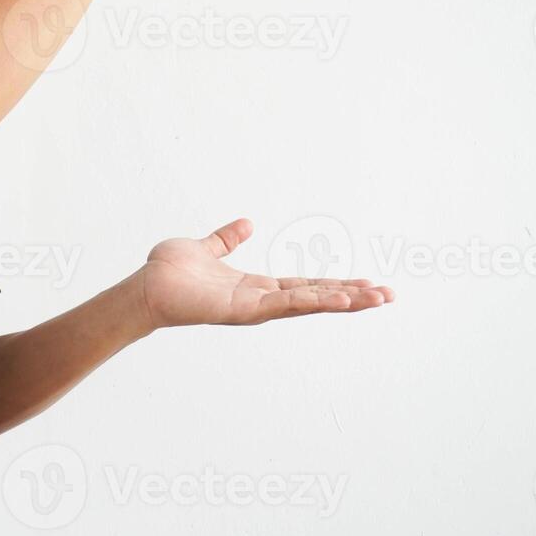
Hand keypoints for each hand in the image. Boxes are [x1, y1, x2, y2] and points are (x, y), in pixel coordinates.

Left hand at [131, 218, 393, 329]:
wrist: (145, 287)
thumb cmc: (170, 272)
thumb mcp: (206, 249)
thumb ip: (226, 239)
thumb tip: (246, 224)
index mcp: (256, 286)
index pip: (306, 286)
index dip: (336, 284)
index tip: (368, 283)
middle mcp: (260, 300)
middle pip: (316, 298)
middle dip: (353, 297)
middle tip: (390, 295)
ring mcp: (254, 308)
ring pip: (308, 304)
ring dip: (342, 301)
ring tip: (376, 298)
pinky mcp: (242, 311)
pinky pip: (283, 304)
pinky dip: (310, 301)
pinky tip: (337, 299)